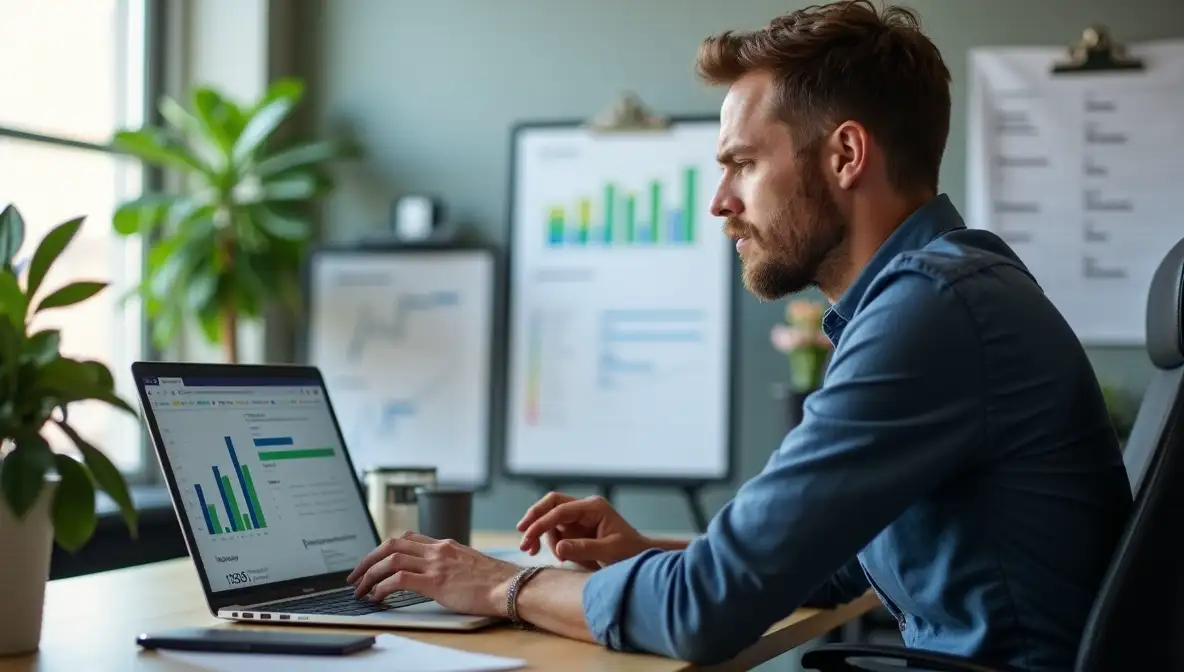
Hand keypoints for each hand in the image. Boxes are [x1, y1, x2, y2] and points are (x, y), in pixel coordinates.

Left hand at [346, 531, 518, 616]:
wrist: (511, 586)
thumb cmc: (496, 582)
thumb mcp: (470, 565)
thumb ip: (452, 565)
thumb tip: (440, 576)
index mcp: (445, 544)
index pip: (407, 537)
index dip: (385, 549)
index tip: (374, 561)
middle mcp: (438, 549)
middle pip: (391, 544)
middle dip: (368, 559)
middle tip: (355, 575)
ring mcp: (436, 564)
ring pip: (390, 559)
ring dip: (369, 575)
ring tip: (359, 590)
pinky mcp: (435, 581)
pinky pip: (398, 579)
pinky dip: (382, 588)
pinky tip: (377, 598)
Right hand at [516, 492, 649, 569]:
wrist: (640, 557)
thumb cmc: (630, 552)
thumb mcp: (610, 552)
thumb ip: (584, 549)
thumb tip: (559, 548)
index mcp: (594, 507)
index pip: (560, 509)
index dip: (541, 522)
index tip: (527, 538)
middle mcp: (584, 508)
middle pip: (550, 504)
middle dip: (534, 520)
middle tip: (523, 541)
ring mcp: (579, 517)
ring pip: (550, 520)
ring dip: (542, 537)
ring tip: (547, 556)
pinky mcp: (576, 529)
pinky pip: (556, 532)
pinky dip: (551, 543)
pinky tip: (559, 558)